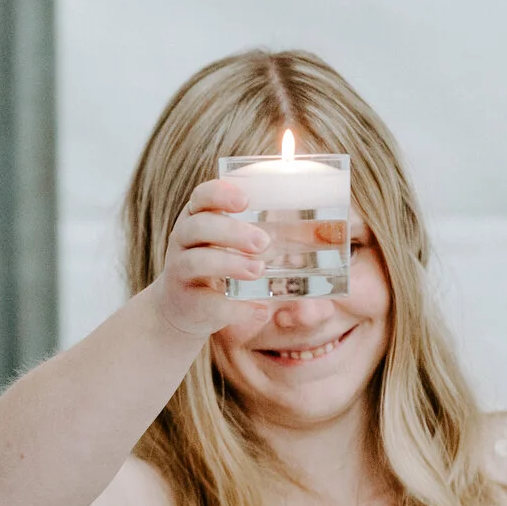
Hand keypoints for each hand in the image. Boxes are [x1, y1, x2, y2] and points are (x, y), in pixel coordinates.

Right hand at [146, 179, 270, 338]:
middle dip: (231, 232)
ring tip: (259, 271)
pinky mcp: (187, 303)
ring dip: (230, 264)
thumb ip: (263, 233)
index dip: (219, 194)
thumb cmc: (215, 265)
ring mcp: (180, 272)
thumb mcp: (228, 244)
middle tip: (263, 242)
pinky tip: (261, 311)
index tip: (245, 201)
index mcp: (195, 218)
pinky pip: (208, 304)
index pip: (200, 197)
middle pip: (199, 227)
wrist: (181, 308)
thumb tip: (326, 233)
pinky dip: (236, 309)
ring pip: (197, 262)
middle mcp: (182, 241)